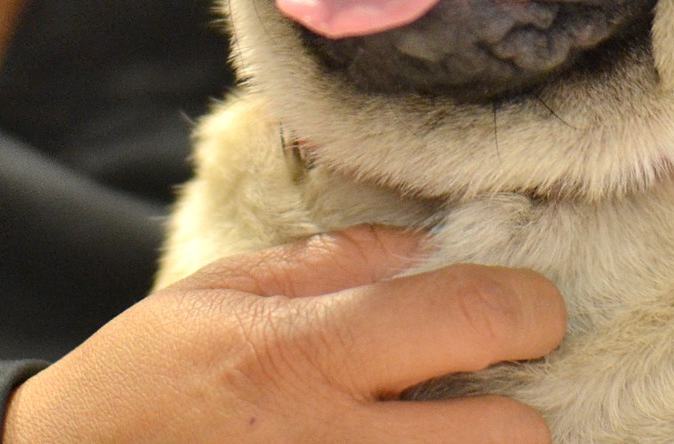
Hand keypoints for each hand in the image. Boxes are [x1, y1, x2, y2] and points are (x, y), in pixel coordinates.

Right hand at [3, 226, 565, 442]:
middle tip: (474, 391)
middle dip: (511, 407)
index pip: (473, 319)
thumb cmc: (146, 380)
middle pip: (512, 435)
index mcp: (303, 355)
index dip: (526, 306)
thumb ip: (334, 263)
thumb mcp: (222, 290)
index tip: (525, 308)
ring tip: (426, 429)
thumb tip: (433, 247)